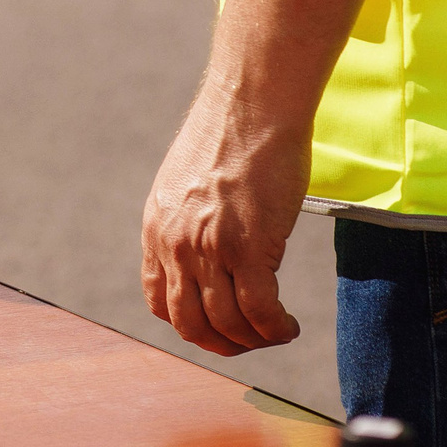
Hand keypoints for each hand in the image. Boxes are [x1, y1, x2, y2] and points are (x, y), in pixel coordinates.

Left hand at [140, 81, 310, 356]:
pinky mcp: (248, 246)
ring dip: (255, 340)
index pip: (159, 302)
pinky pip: (260, 311)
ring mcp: (209, 247)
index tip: (219, 325)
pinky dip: (276, 329)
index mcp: (157, 229)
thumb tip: (208, 249)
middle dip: (221, 344)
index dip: (191, 324)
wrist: (253, 102)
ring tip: (278, 331)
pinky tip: (289, 325)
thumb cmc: (233, 134)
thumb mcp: (188, 182)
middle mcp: (175, 243)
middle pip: (190, 323)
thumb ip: (188, 220)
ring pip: (227, 324)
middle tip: (251, 341)